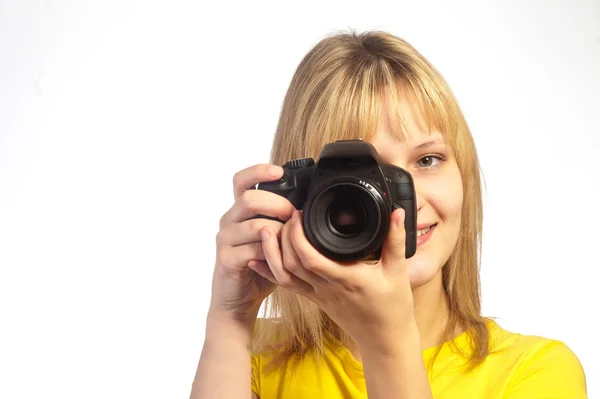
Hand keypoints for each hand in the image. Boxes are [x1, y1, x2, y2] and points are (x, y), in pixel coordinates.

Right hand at [209, 163, 294, 324]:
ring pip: (254, 225)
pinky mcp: (226, 258)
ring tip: (289, 240)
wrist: (238, 300)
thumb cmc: (260, 266)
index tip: (279, 171)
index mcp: (240, 211)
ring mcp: (225, 239)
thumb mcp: (275, 239)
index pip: (242, 181)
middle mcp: (229, 220)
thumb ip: (284, 221)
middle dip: (278, 205)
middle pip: (249, 199)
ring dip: (278, 231)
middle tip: (294, 216)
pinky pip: (252, 249)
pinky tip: (276, 258)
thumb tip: (310, 205)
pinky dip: (270, 253)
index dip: (259, 171)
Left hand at [251, 208, 415, 354]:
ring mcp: (317, 295)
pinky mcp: (314, 299)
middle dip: (281, 238)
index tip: (297, 214)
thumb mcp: (398, 271)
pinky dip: (269, 271)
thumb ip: (396, 240)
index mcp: (346, 278)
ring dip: (271, 253)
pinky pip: (286, 285)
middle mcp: (327, 287)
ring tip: (267, 230)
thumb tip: (397, 212)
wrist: (384, 339)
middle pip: (291, 264)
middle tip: (282, 215)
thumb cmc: (393, 307)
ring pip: (283, 276)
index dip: (297, 235)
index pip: (311, 258)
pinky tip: (257, 258)